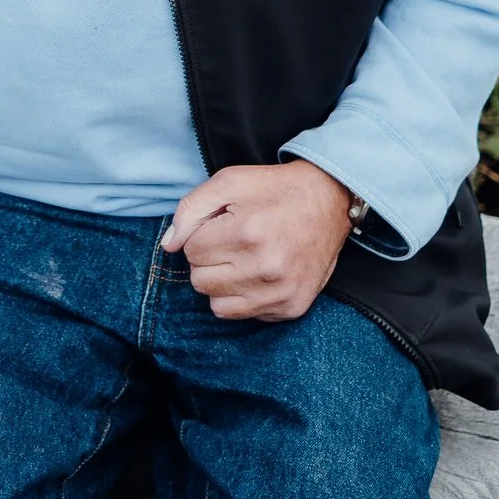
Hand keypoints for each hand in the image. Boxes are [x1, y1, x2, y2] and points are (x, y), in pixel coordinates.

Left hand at [161, 162, 356, 321]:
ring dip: (221, 283)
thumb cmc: (275, 189)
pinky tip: (257, 275)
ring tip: (241, 260)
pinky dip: (242, 297)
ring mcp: (281, 292)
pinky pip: (243, 316)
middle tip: (230, 242)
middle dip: (207, 260)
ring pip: (216, 304)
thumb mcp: (229, 181)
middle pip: (200, 281)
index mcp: (247, 233)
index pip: (191, 251)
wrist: (330, 200)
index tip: (221, 225)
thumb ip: (191, 209)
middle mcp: (265, 267)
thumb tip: (168, 246)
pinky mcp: (291, 307)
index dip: (201, 235)